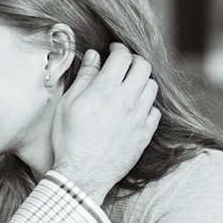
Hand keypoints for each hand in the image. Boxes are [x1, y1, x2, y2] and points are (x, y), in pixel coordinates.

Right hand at [51, 43, 159, 203]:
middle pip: (143, 66)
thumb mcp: (68, 104)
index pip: (122, 56)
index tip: (113, 50)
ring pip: (152, 86)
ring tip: (129, 85)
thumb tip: (95, 56)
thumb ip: (84, 77)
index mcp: (105, 90)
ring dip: (141, 80)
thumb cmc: (69, 139)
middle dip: (133, 60)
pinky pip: (155, 110)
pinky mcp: (145, 134)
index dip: (118, 48)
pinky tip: (134, 108)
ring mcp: (139, 117)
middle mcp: (127, 100)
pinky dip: (146, 104)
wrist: (82, 174)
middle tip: (123, 64)